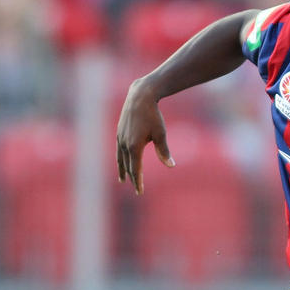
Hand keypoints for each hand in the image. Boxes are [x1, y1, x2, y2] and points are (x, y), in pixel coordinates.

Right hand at [116, 78, 175, 193]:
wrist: (140, 98)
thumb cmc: (153, 116)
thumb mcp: (161, 134)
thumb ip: (164, 151)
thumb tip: (171, 166)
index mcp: (134, 147)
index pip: (135, 170)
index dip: (138, 181)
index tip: (140, 191)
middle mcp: (124, 144)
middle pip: (128, 167)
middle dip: (132, 178)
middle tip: (137, 189)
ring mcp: (120, 138)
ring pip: (120, 159)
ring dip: (123, 170)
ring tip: (123, 180)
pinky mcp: (119, 133)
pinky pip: (118, 151)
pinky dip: (120, 159)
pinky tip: (122, 162)